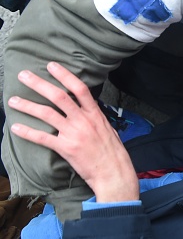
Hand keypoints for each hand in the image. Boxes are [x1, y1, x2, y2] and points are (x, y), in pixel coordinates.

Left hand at [7, 62, 138, 202]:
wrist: (113, 172)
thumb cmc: (113, 152)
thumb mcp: (108, 129)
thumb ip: (95, 118)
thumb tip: (87, 111)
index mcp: (95, 114)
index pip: (79, 88)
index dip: (65, 75)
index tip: (52, 66)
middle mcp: (83, 120)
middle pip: (59, 96)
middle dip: (39, 84)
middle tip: (23, 75)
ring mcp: (74, 133)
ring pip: (47, 114)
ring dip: (28, 105)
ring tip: (13, 100)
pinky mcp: (66, 148)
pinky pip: (42, 138)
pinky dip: (27, 132)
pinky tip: (15, 127)